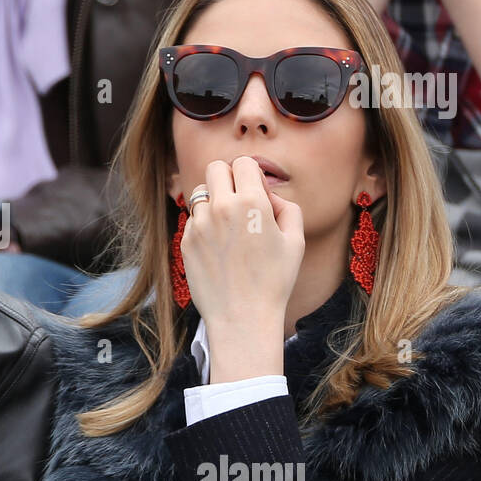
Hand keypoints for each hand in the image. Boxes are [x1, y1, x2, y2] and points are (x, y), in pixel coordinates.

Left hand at [180, 158, 304, 379]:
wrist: (242, 317)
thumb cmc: (274, 280)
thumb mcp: (295, 241)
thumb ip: (286, 207)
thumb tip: (267, 195)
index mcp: (251, 203)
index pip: (243, 163)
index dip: (251, 175)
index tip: (256, 192)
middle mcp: (220, 208)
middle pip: (215, 168)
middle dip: (228, 178)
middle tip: (239, 200)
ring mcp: (199, 224)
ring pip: (200, 193)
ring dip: (213, 201)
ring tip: (228, 225)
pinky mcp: (185, 241)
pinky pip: (193, 219)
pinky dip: (204, 224)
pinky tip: (218, 247)